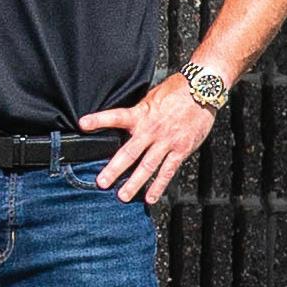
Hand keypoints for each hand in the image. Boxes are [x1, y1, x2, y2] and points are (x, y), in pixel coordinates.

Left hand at [83, 74, 216, 202]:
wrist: (203, 89)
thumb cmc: (177, 91)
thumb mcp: (153, 97)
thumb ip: (139, 112)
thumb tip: (126, 122)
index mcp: (142, 114)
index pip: (116, 116)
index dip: (99, 120)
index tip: (83, 124)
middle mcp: (152, 129)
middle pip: (129, 152)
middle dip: (114, 169)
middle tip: (101, 183)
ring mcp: (167, 141)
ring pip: (148, 165)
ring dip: (134, 183)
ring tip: (122, 196)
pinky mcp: (181, 149)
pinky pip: (168, 170)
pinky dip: (159, 185)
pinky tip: (150, 198)